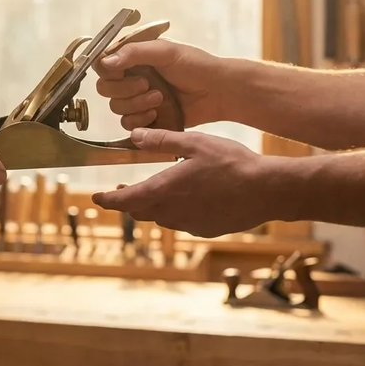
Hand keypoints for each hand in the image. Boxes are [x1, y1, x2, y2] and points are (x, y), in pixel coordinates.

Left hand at [92, 128, 277, 237]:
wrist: (267, 190)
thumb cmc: (232, 163)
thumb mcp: (194, 143)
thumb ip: (162, 140)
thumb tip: (134, 135)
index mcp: (165, 190)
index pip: (125, 201)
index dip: (108, 200)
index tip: (97, 198)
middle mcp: (173, 212)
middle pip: (140, 211)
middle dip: (128, 202)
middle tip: (121, 191)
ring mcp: (190, 224)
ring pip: (161, 218)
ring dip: (151, 207)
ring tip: (153, 192)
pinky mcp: (206, 229)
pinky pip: (182, 222)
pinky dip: (175, 212)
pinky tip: (185, 200)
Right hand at [93, 34, 225, 129]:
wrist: (217, 92)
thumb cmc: (195, 65)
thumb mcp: (165, 51)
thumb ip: (134, 53)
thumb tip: (106, 62)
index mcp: (132, 58)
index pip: (103, 65)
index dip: (108, 71)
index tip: (121, 71)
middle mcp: (130, 78)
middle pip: (104, 88)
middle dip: (124, 89)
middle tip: (146, 84)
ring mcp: (136, 99)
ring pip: (116, 107)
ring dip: (136, 104)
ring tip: (160, 98)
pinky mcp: (145, 119)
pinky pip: (127, 124)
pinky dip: (140, 120)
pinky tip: (157, 113)